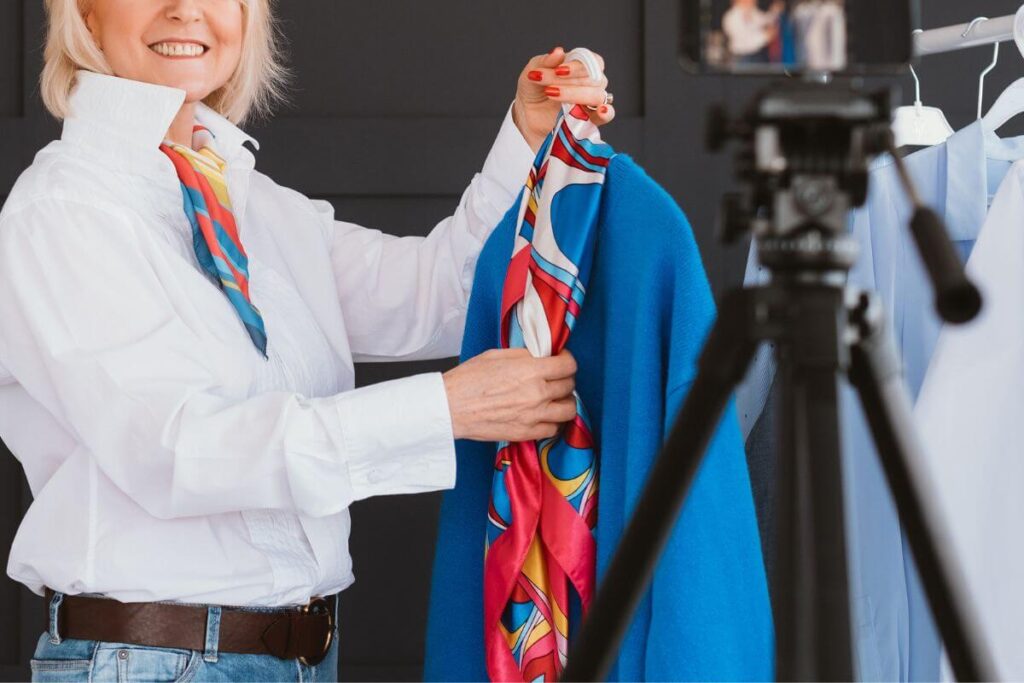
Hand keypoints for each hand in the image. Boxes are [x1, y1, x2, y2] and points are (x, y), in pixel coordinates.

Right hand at [442, 348, 577, 441]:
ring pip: (568, 410)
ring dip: (564, 402)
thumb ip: (524, 356)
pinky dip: (552, 422)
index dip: (567, 361)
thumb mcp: (497, 355)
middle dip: (565, 379)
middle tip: (555, 378)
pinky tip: (544, 415)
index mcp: (530, 370)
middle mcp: (536, 394)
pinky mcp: (525, 433)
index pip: (568, 365)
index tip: (561, 361)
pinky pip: (553, 429)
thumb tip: (542, 355)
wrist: (450, 407)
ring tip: (555, 398)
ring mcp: (533, 416)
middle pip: (569, 386)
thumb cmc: (468, 380)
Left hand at [512, 46, 615, 153]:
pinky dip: (606, 113)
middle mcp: (591, 82)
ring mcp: (592, 100)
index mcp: (580, 66)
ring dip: (575, 95)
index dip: (577, 66)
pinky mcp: (591, 119)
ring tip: (552, 95)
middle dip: (567, 82)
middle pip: (593, 78)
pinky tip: (601, 111)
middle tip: (547, 86)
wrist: (528, 114)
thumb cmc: (534, 89)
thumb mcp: (533, 71)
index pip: (591, 61)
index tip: (558, 71)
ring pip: (596, 95)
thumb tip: (558, 52)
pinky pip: (607, 115)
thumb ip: (546, 61)